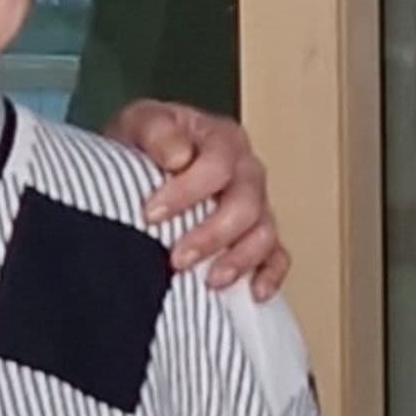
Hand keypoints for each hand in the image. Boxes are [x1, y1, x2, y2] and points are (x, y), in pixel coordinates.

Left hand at [110, 100, 288, 294]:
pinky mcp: (259, 235)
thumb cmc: (145, 146)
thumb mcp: (138, 124)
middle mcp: (246, 171)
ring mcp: (257, 205)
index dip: (187, 192)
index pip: (218, 165)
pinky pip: (278, 256)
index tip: (152, 214)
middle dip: (212, 235)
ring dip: (239, 259)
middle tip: (178, 257)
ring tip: (210, 280)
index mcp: (222, 140)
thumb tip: (178, 156)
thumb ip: (157, 132)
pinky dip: (269, 274)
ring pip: (264, 233)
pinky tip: (254, 291)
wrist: (140, 165)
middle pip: (246, 204)